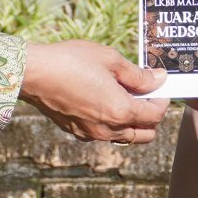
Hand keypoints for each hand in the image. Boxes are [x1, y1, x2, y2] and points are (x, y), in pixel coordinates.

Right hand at [19, 40, 167, 143]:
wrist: (34, 73)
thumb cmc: (71, 61)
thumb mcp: (110, 60)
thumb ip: (138, 75)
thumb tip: (159, 79)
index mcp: (121, 111)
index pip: (155, 116)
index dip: (163, 100)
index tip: (159, 85)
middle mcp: (108, 129)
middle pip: (145, 135)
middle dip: (151, 116)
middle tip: (145, 93)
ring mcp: (91, 134)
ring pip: (124, 137)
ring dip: (131, 121)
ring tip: (122, 94)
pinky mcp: (76, 132)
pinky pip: (104, 134)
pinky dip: (111, 122)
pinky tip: (102, 99)